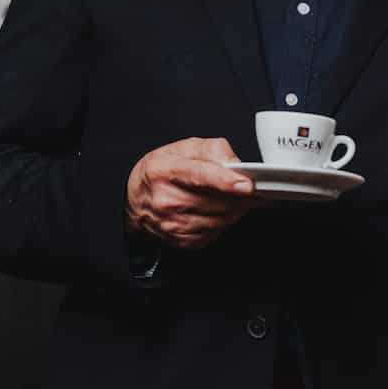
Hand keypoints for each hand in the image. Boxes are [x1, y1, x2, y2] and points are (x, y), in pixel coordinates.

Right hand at [124, 137, 256, 249]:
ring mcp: (170, 223)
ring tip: (237, 198)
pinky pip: (213, 234)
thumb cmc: (163, 170)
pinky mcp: (179, 240)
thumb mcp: (184, 148)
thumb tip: (235, 164)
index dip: (226, 181)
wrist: (136, 197)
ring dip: (235, 210)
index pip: (200, 176)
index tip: (247, 185)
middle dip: (240, 197)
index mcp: (164, 170)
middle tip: (251, 189)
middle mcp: (164, 199)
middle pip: (215, 202)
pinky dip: (223, 223)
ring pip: (219, 220)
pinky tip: (220, 211)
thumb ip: (212, 150)